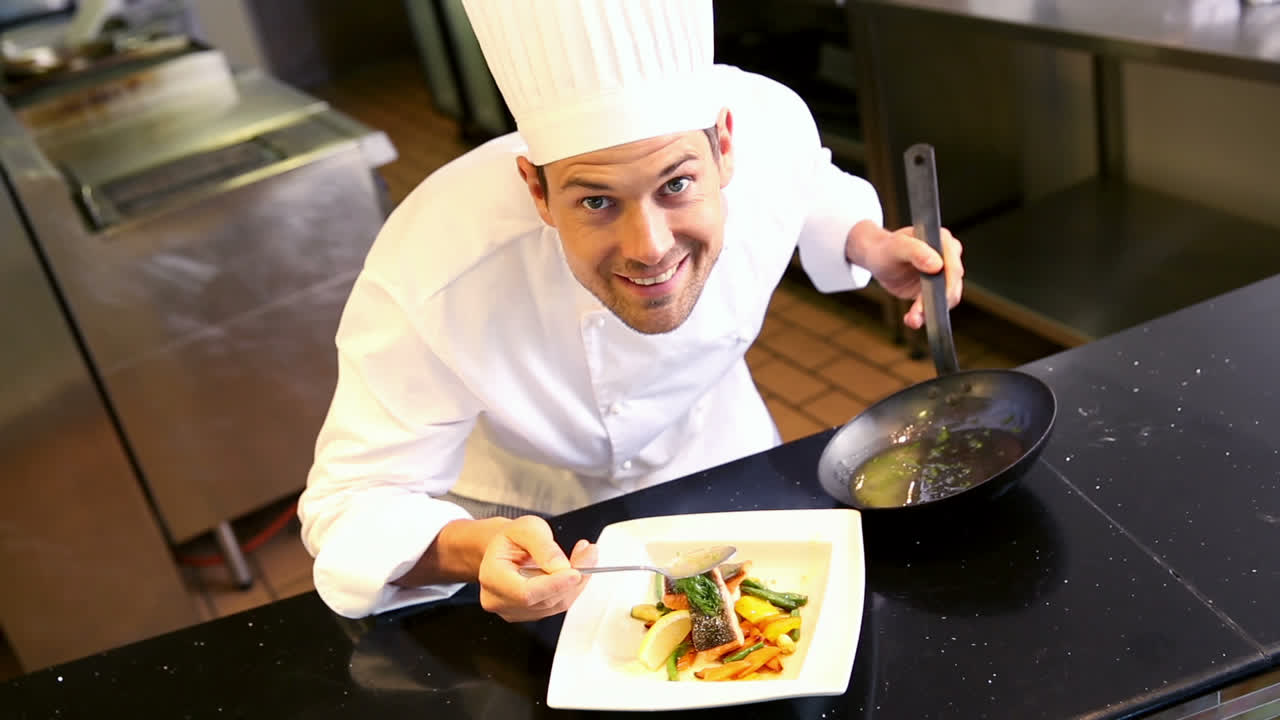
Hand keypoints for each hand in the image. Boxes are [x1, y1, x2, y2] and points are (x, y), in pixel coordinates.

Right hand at [477, 515, 596, 621]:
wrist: (504, 549)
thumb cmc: (511, 538)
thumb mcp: (526, 528)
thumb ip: (543, 546)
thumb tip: (561, 567)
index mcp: (491, 576)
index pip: (525, 593)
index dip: (553, 585)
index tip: (575, 572)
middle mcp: (498, 600)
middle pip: (544, 601)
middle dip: (571, 580)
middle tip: (589, 554)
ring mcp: (513, 611)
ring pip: (555, 605)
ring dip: (575, 583)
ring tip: (584, 556)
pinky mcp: (529, 614)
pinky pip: (557, 606)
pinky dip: (571, 588)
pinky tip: (574, 570)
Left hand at [846, 219, 963, 329]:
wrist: (877, 259)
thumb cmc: (886, 249)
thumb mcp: (896, 247)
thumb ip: (915, 251)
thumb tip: (937, 265)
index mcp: (943, 242)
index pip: (953, 266)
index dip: (947, 285)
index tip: (935, 299)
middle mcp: (948, 258)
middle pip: (952, 286)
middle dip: (936, 302)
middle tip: (918, 313)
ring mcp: (943, 275)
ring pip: (945, 300)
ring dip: (929, 313)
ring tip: (912, 319)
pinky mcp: (935, 291)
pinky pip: (935, 307)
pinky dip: (923, 316)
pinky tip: (911, 319)